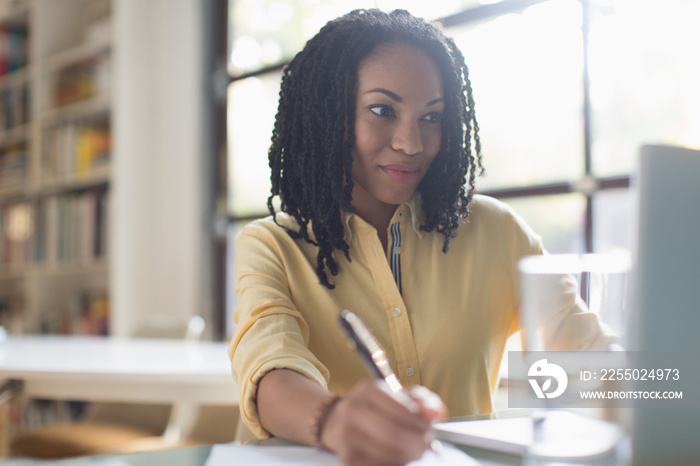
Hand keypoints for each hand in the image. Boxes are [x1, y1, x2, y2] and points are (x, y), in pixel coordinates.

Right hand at [320, 380, 446, 465]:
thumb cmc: (379, 408)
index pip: (401, 408)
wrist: (341, 421)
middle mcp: (353, 410)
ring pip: (388, 453)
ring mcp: (346, 435)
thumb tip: (435, 413)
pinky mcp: (348, 458)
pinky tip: (398, 456)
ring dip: (408, 455)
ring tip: (414, 450)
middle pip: (393, 433)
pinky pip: (379, 465)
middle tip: (427, 444)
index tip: (431, 426)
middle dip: (417, 442)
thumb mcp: (400, 396)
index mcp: (368, 389)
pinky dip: (396, 463)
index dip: (421, 421)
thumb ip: (423, 401)